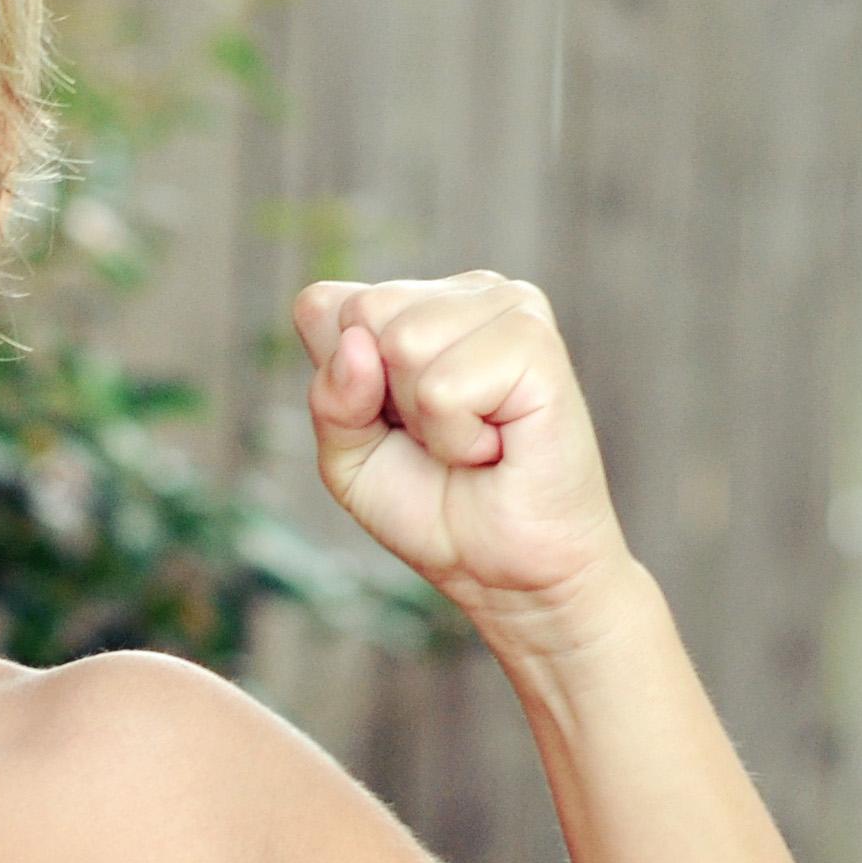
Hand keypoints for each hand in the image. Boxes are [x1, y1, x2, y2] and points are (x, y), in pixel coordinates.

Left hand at [293, 271, 629, 632]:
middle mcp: (470, 290)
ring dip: (424, 420)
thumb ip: (331, 397)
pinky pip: (443, 387)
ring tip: (472, 442)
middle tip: (441, 437)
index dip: (339, 385)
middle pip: (360, 315)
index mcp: (421, 301)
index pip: (324, 306)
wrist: (508, 573)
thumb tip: (358, 344)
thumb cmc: (435, 508)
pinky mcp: (537, 344)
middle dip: (383, 399)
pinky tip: (496, 447)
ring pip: (401, 343)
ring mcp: (510, 307)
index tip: (395, 425)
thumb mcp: (349, 457)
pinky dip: (456, 437)